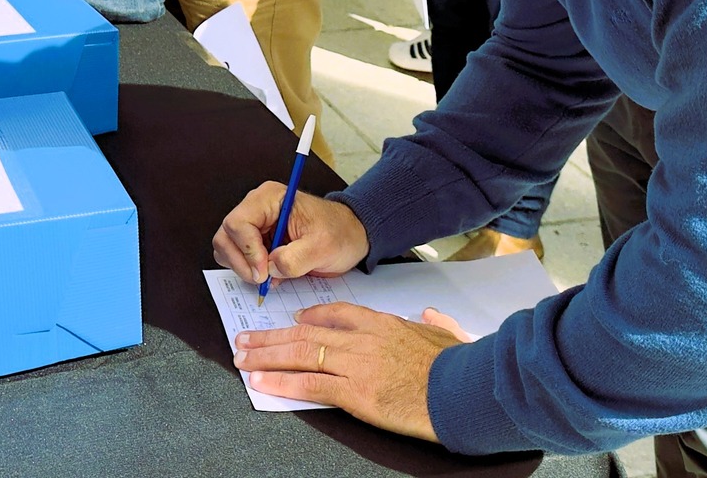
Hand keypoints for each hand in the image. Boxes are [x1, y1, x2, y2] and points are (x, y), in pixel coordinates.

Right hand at [212, 182, 369, 285]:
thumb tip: (269, 268)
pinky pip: (237, 257)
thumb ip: (295, 259)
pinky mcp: (255, 240)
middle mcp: (257, 208)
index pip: (238, 222)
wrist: (350, 236)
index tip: (264, 271)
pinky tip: (268, 275)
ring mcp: (254, 224)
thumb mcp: (323, 247)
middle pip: (226, 235)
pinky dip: (247, 271)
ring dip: (242, 268)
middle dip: (241, 262)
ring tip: (267, 277)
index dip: (247, 250)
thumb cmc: (340, 233)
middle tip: (263, 279)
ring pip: (226, 247)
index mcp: (270, 198)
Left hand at [233, 303, 472, 438]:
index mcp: (383, 324)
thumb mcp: (446, 335)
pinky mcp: (355, 393)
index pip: (338, 312)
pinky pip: (310, 384)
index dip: (311, 317)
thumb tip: (430, 315)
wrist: (463, 389)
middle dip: (272, 337)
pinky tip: (262, 382)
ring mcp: (356, 365)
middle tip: (246, 339)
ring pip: (301, 354)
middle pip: (306, 332)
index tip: (294, 320)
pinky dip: (282, 382)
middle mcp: (363, 339)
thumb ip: (434, 324)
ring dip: (266, 356)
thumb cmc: (458, 366)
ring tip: (243, 358)